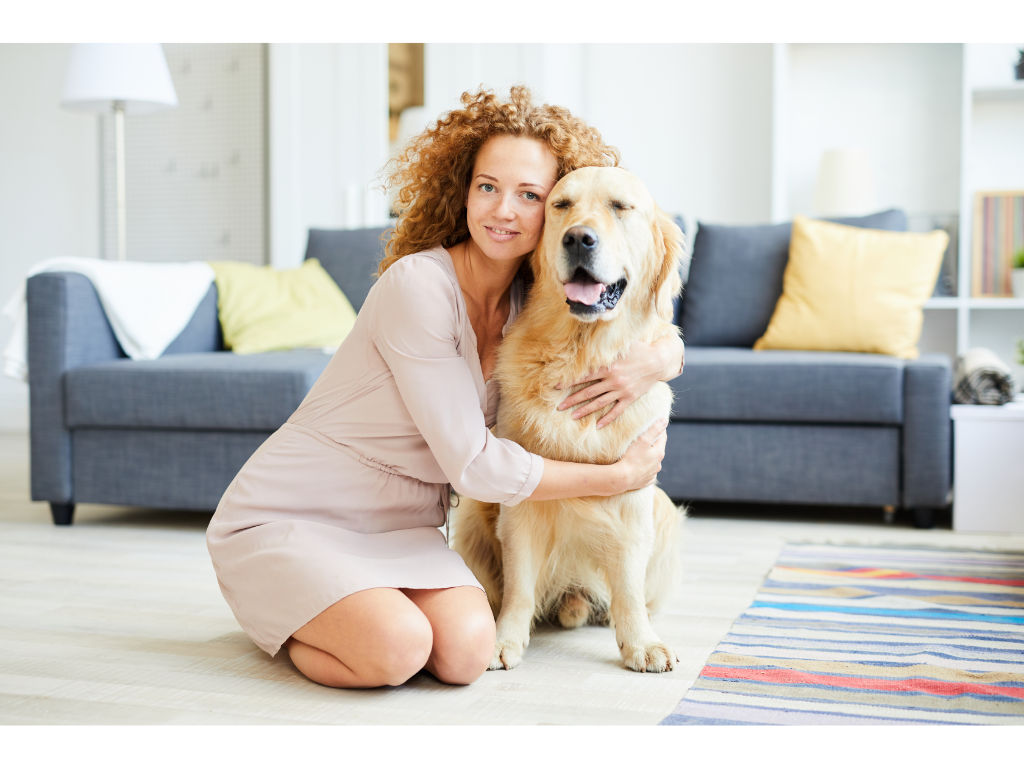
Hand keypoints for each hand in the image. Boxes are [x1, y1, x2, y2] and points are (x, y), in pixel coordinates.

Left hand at [555, 335, 682, 428]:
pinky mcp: (630, 397)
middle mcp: (612, 380)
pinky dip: (607, 419)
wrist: (658, 360)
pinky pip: (617, 411)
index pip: (583, 376)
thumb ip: (603, 348)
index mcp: (607, 367)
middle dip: (572, 400)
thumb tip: (587, 342)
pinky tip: (598, 425)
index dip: (569, 381)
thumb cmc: (638, 349)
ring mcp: (621, 390)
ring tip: (572, 416)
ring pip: (599, 403)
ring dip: (585, 410)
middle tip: (559, 407)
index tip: (556, 387)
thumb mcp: (620, 346)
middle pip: (588, 392)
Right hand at [615, 418, 667, 492]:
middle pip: (657, 450)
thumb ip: (654, 429)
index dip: (658, 429)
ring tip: (640, 453)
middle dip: (652, 444)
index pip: (662, 437)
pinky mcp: (645, 482)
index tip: (653, 424)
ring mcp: (652, 474)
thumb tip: (665, 420)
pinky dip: (644, 469)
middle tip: (644, 438)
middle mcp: (658, 464)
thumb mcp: (643, 440)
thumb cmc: (631, 458)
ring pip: (653, 462)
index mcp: (659, 453)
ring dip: (649, 457)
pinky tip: (638, 468)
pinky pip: (647, 473)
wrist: (621, 479)